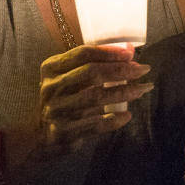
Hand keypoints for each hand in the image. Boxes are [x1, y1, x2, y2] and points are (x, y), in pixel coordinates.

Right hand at [29, 43, 149, 158]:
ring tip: (143, 89)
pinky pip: (95, 124)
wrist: (40, 134)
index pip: (82, 54)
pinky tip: (128, 115)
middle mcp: (51, 87)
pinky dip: (114, 119)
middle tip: (143, 70)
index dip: (109, 52)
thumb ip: (96, 64)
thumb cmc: (64, 98)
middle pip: (91, 73)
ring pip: (95, 97)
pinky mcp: (63, 132)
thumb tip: (129, 50)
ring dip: (124, 92)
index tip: (130, 54)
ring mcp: (56, 110)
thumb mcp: (70, 77)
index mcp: (52, 68)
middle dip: (121, 70)